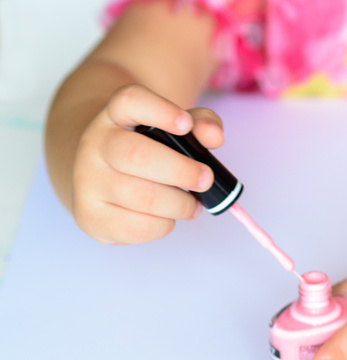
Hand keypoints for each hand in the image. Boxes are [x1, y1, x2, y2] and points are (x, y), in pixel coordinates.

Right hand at [72, 84, 224, 243]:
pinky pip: (137, 227)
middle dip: (181, 171)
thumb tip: (214, 137)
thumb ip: (200, 124)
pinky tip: (168, 217)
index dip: (160, 111)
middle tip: (206, 180)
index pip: (130, 101)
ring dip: (179, 204)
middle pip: (137, 156)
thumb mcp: (173, 128)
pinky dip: (164, 225)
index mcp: (116, 114)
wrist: (99, 178)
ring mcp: (88, 181)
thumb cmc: (147, 151)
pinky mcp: (91, 216)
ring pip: (142, 197)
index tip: (186, 125)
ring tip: (192, 204)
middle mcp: (95, 144)